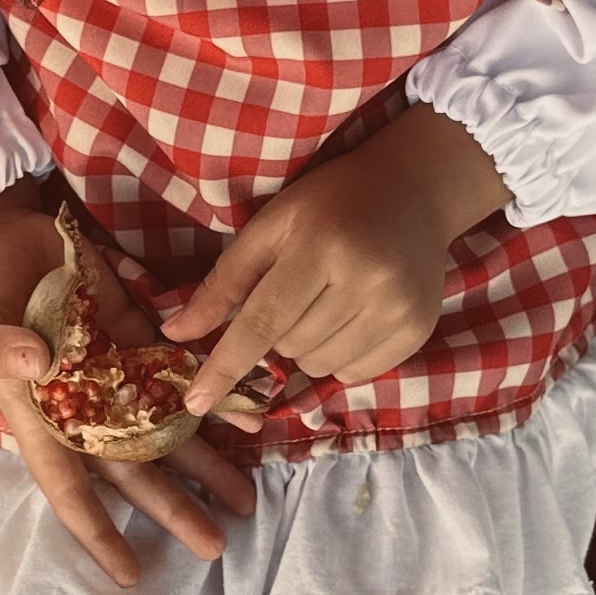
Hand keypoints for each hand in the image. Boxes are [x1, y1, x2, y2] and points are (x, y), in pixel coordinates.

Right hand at [0, 187, 260, 590]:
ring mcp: (116, 375)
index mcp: (38, 416)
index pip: (69, 485)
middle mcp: (84, 407)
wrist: (2, 232)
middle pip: (134, 470)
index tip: (128, 573)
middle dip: (174, 508)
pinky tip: (251, 421)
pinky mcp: (140, 339)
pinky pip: (182, 377)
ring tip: (247, 501)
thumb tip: (34, 365)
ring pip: (166, 431)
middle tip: (217, 546)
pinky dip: (216, 398)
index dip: (98, 530)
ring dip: (206, 465)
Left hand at [167, 109, 511, 421]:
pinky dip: (339, 357)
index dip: (225, 366)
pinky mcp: (418, 331)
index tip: (194, 403)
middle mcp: (366, 280)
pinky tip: (349, 317)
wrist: (414, 192)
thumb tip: (176, 333)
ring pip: (320, 366)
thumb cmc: (329, 203)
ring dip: (305, 347)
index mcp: (320, 246)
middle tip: (292, 293)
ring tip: (322, 303)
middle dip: (274, 334)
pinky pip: (357, 374)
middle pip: (290, 347)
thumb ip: (224, 282)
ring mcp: (398, 309)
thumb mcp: (270, 226)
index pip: (263, 321)